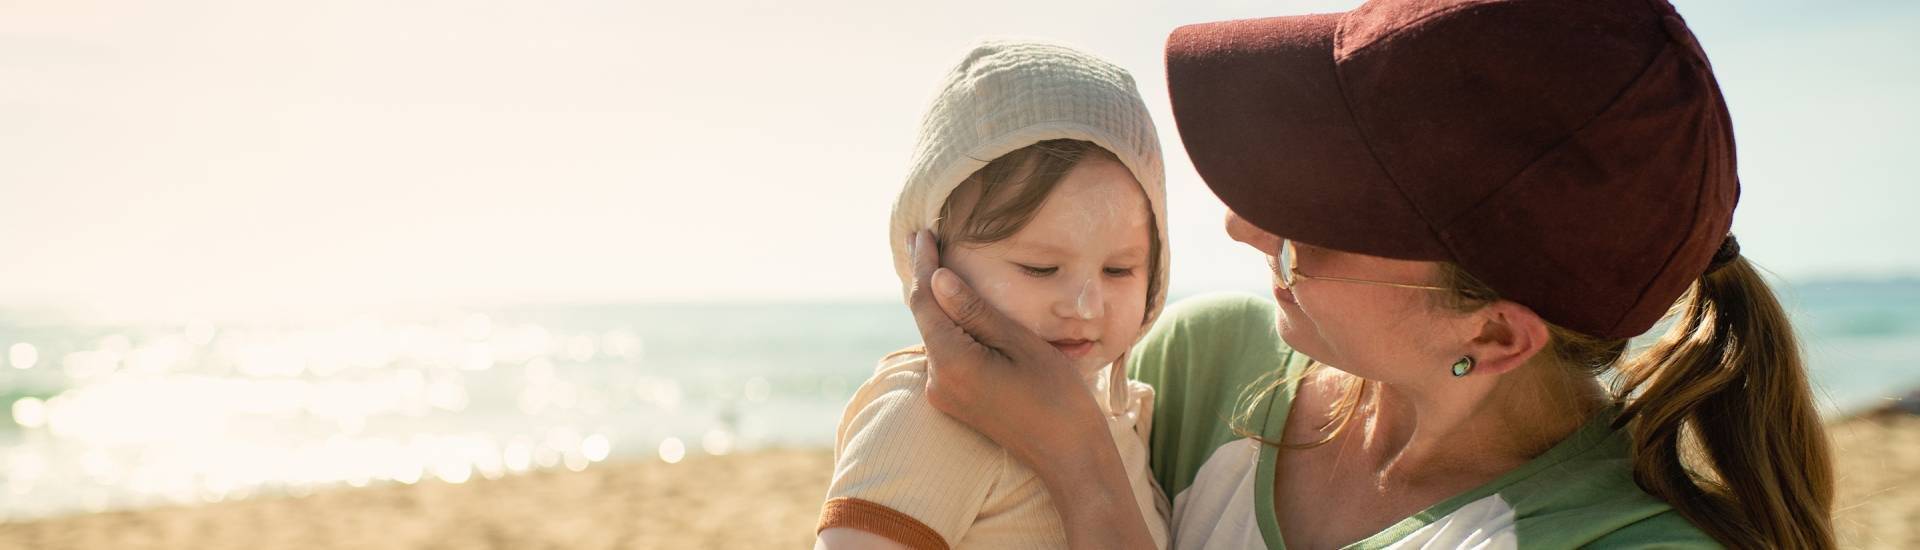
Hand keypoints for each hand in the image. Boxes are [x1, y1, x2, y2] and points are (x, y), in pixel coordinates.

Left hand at [905, 230, 1154, 549]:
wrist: (1070, 456)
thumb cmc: (1057, 396)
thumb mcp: (1021, 343)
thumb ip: (975, 311)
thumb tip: (937, 279)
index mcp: (953, 362)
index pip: (926, 301)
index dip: (924, 264)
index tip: (922, 232)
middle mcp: (938, 381)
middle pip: (927, 319)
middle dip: (930, 281)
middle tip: (931, 239)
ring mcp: (944, 396)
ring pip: (937, 337)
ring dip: (942, 306)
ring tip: (946, 265)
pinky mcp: (955, 403)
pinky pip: (947, 356)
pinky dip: (953, 331)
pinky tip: (964, 311)